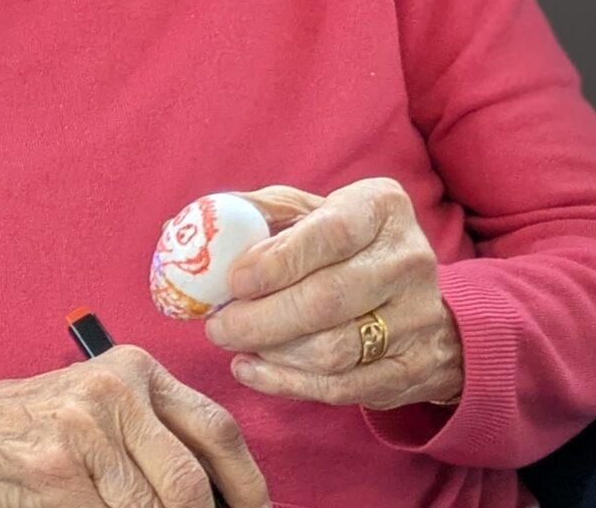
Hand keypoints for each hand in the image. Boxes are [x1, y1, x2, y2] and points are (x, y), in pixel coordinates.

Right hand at [0, 345, 268, 507]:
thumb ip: (152, 439)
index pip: (218, 431)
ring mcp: (81, 428)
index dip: (248, 488)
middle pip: (193, 483)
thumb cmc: (18, 432)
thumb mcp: (91, 412)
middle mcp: (113, 389)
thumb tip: (218, 494)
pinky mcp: (53, 470)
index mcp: (132, 369)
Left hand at [204, 180, 463, 410]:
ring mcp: (418, 318)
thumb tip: (176, 226)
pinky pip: (343, 388)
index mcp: (381, 208)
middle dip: (259, 318)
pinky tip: (253, 370)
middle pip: (326, 299)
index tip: (233, 281)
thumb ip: (253, 215)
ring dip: (272, 352)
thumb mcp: (310, 214)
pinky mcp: (414, 369)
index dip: (277, 260)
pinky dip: (288, 384)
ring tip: (235, 343)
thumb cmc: (344, 249)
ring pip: (333, 350)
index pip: (330, 232)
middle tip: (216, 325)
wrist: (418, 304)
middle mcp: (408, 260)